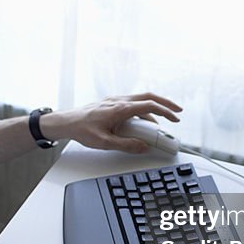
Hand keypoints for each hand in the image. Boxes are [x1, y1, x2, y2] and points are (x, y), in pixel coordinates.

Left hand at [43, 92, 181, 153]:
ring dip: (154, 108)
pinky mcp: (111, 103)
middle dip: (166, 103)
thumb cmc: (81, 129)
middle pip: (148, 96)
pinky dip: (142, 110)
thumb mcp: (105, 142)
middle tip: (177, 112)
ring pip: (140, 99)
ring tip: (161, 122)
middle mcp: (119, 101)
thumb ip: (126, 145)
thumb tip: (143, 147)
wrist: (66, 122)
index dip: (165, 111)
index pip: (148, 106)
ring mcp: (115, 100)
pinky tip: (142, 121)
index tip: (175, 118)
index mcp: (120, 108)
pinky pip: (132, 103)